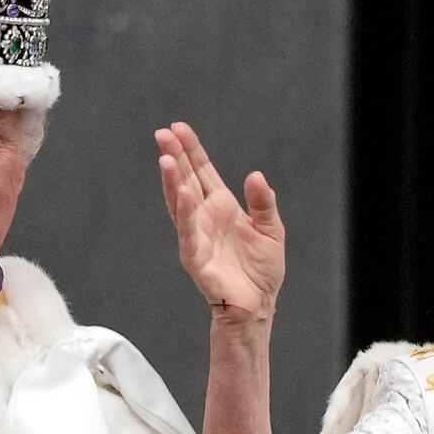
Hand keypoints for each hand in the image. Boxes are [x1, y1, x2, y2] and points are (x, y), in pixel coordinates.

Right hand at [157, 122, 286, 326]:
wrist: (258, 305)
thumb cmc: (261, 271)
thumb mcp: (271, 230)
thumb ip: (264, 202)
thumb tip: (256, 176)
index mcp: (221, 207)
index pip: (202, 171)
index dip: (191, 150)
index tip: (178, 128)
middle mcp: (204, 217)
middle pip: (186, 181)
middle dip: (175, 157)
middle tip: (163, 134)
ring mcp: (197, 236)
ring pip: (180, 204)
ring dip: (173, 182)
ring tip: (166, 159)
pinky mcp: (196, 258)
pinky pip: (188, 233)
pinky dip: (185, 214)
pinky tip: (183, 194)